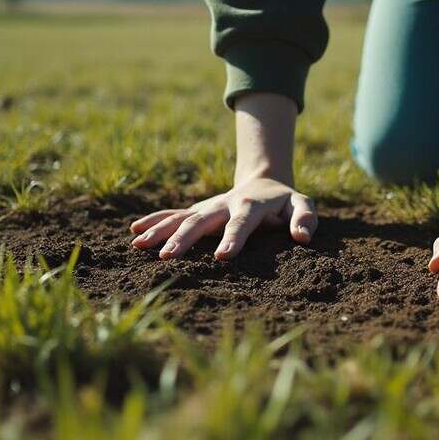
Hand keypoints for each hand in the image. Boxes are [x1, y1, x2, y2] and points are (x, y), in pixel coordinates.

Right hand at [129, 177, 316, 259]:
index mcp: (251, 205)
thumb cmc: (286, 201)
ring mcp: (208, 207)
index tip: (221, 258)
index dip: (232, 239)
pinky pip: (173, 216)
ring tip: (139, 245)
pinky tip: (133, 233)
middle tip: (167, 257)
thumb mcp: (302, 204)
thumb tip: (303, 237)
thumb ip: (305, 218)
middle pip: (202, 221)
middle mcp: (224, 204)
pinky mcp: (197, 211)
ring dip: (160, 230)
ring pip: (181, 218)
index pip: (241, 223)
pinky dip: (153, 221)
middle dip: (184, 238)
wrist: (264, 181)